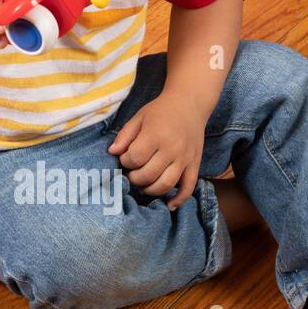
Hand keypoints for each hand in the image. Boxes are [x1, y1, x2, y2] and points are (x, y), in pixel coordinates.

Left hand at [107, 92, 205, 210]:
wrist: (190, 103)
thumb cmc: (160, 110)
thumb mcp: (139, 117)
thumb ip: (124, 136)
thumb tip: (112, 153)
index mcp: (156, 134)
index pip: (135, 158)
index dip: (125, 162)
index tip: (125, 158)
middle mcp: (172, 148)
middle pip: (148, 175)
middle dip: (134, 178)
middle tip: (131, 173)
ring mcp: (185, 158)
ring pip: (166, 184)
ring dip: (150, 190)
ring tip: (143, 185)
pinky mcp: (195, 164)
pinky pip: (189, 187)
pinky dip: (179, 199)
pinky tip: (169, 205)